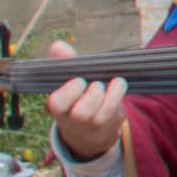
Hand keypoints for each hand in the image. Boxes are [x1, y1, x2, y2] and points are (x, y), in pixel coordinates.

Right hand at [40, 39, 127, 164]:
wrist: (88, 132)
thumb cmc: (78, 98)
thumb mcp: (69, 81)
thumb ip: (65, 63)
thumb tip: (57, 45)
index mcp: (58, 107)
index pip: (57, 103)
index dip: (69, 91)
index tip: (79, 80)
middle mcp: (72, 120)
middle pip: (81, 112)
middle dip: (92, 95)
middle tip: (96, 84)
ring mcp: (91, 126)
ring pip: (100, 115)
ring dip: (109, 96)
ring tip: (113, 82)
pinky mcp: (107, 127)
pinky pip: (115, 114)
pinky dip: (118, 96)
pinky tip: (120, 85)